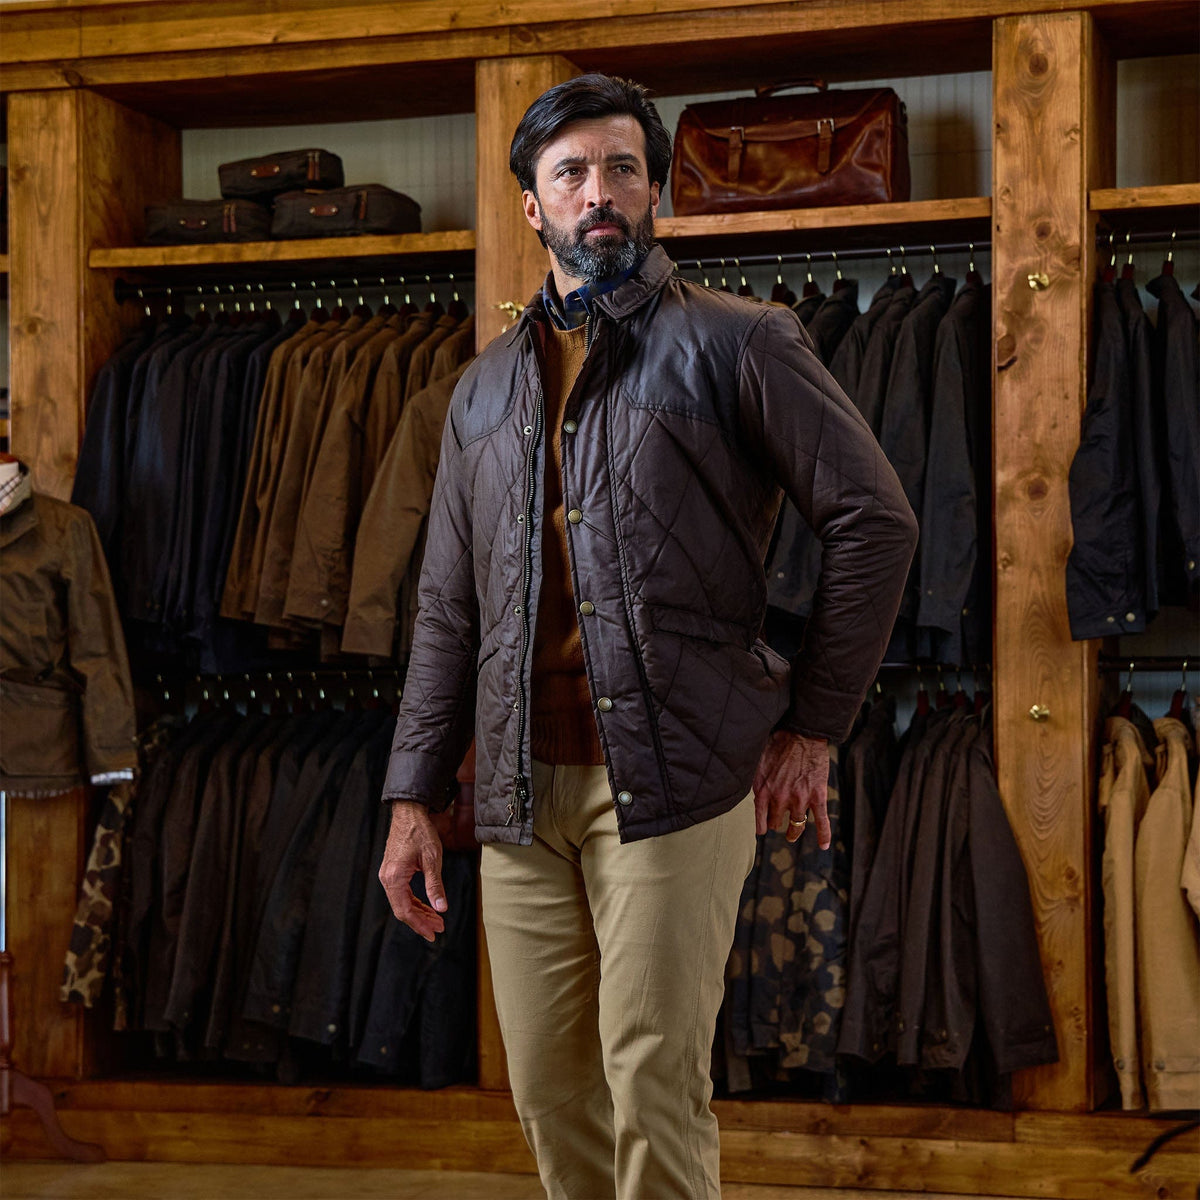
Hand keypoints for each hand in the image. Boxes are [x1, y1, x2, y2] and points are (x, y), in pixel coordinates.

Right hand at [379, 800, 446, 941]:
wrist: (409, 813)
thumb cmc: (420, 832)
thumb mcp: (432, 859)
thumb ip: (435, 885)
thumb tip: (441, 908)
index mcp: (394, 878)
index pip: (404, 911)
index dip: (419, 924)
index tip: (433, 933)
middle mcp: (387, 878)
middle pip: (402, 909)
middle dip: (421, 921)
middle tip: (439, 928)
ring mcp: (388, 875)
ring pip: (402, 902)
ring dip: (419, 912)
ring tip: (436, 919)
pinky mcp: (392, 871)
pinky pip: (402, 893)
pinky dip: (414, 902)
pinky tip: (427, 906)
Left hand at [752, 730, 830, 848]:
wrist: (801, 733)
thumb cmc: (777, 743)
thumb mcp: (757, 762)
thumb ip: (755, 781)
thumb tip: (746, 792)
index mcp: (762, 790)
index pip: (759, 819)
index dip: (760, 826)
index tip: (761, 830)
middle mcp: (780, 798)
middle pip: (776, 823)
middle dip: (776, 823)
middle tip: (777, 822)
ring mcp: (800, 799)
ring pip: (796, 825)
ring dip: (793, 832)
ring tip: (791, 835)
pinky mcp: (817, 796)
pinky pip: (821, 821)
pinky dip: (824, 835)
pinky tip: (823, 845)